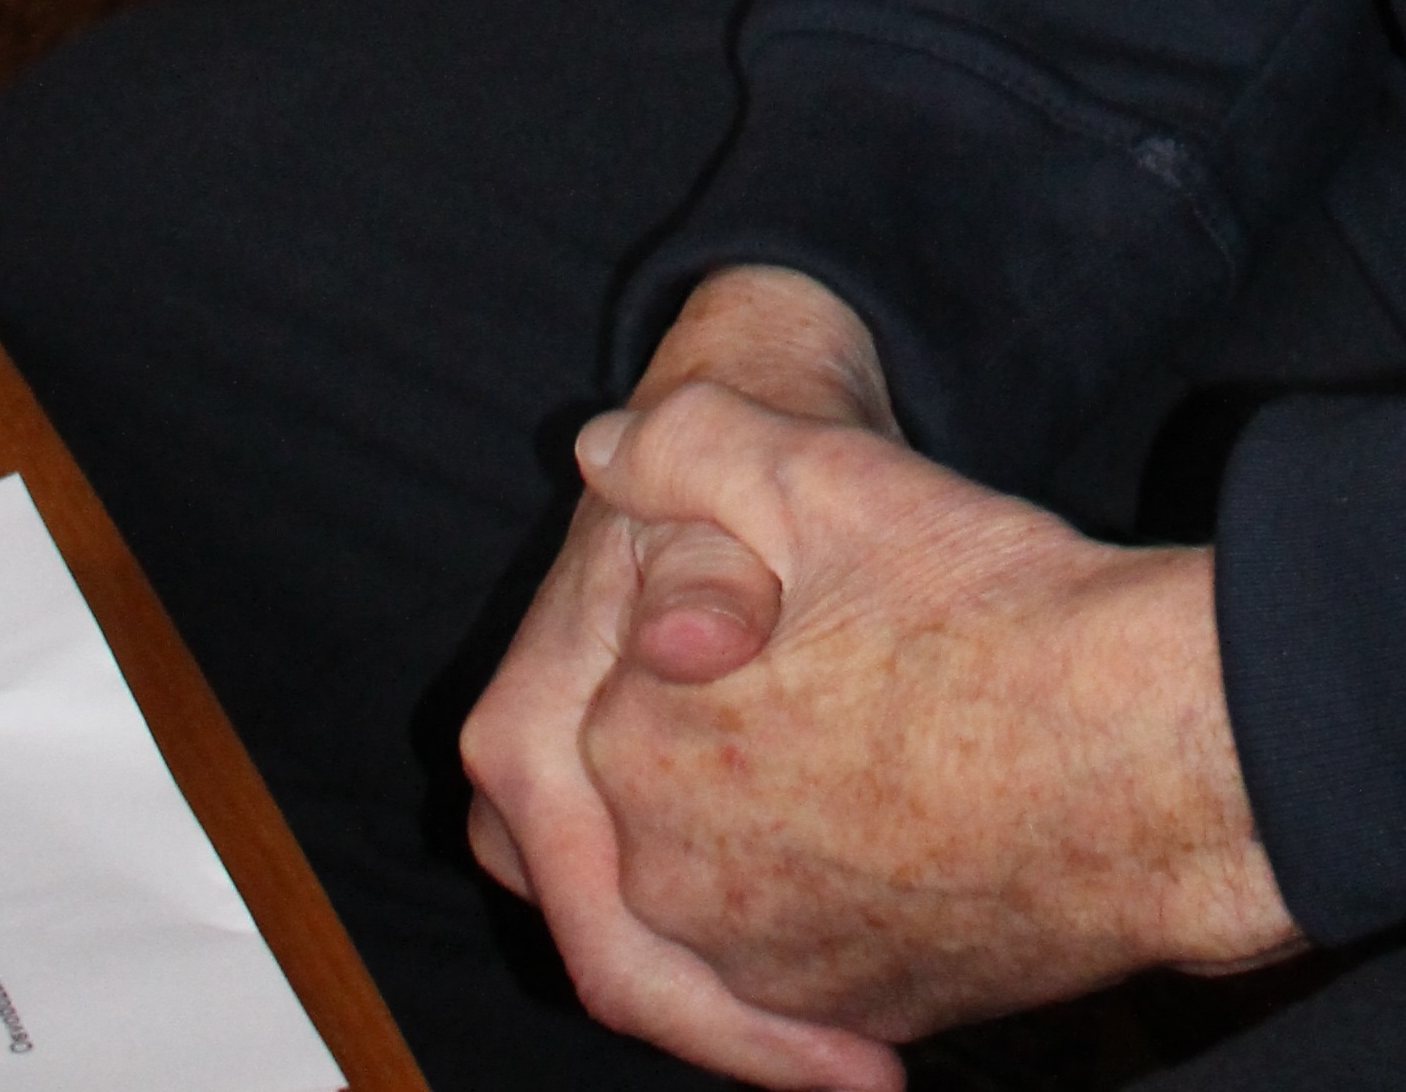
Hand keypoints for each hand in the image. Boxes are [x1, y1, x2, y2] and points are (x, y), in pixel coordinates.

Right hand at [462, 268, 914, 1089]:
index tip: (856, 1056)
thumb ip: (707, 557)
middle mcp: (534, 777)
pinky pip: (670, 905)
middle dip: (742, 1031)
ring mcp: (574, 789)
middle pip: (621, 961)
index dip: (729, 1013)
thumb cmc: (756, 428)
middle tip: (870, 1069)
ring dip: (746, 1001)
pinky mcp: (625, 786)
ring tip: (870, 1040)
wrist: (756, 382)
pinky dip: (751, 951)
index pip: (605, 924)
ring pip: (643, 945)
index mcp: (534, 726)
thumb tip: (683, 644)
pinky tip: (854, 974)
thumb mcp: (747, 467)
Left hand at [561, 386, 1298, 1045]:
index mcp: (639, 747)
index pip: (639, 679)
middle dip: (749, 726)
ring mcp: (771, 963)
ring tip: (891, 736)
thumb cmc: (988, 609)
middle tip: (857, 660)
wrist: (1152, 759)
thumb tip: (600, 446)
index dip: (730, 619)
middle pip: (682, 785)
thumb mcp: (821, 473)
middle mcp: (677, 883)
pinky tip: (923, 818)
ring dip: (786, 817)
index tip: (811, 591)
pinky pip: (819, 953)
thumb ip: (684, 443)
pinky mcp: (865, 1009)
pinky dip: (849, 891)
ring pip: (743, 877)